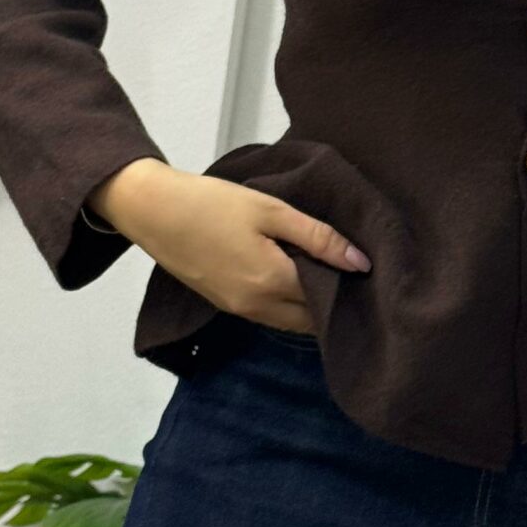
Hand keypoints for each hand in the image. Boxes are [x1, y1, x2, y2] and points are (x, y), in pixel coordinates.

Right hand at [86, 159, 369, 334]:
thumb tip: (362, 263)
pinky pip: (272, 316)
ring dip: (313, 307)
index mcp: (273, 282)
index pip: (327, 299)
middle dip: (335, 303)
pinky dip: (291, 305)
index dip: (350, 288)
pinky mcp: (227, 306)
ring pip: (292, 321)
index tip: (371, 271)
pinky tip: (300, 279)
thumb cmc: (214, 204)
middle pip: (312, 319)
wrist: (155, 212)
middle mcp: (259, 307)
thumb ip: (318, 237)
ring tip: (332, 276)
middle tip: (354, 276)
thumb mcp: (271, 210)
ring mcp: (240, 311)